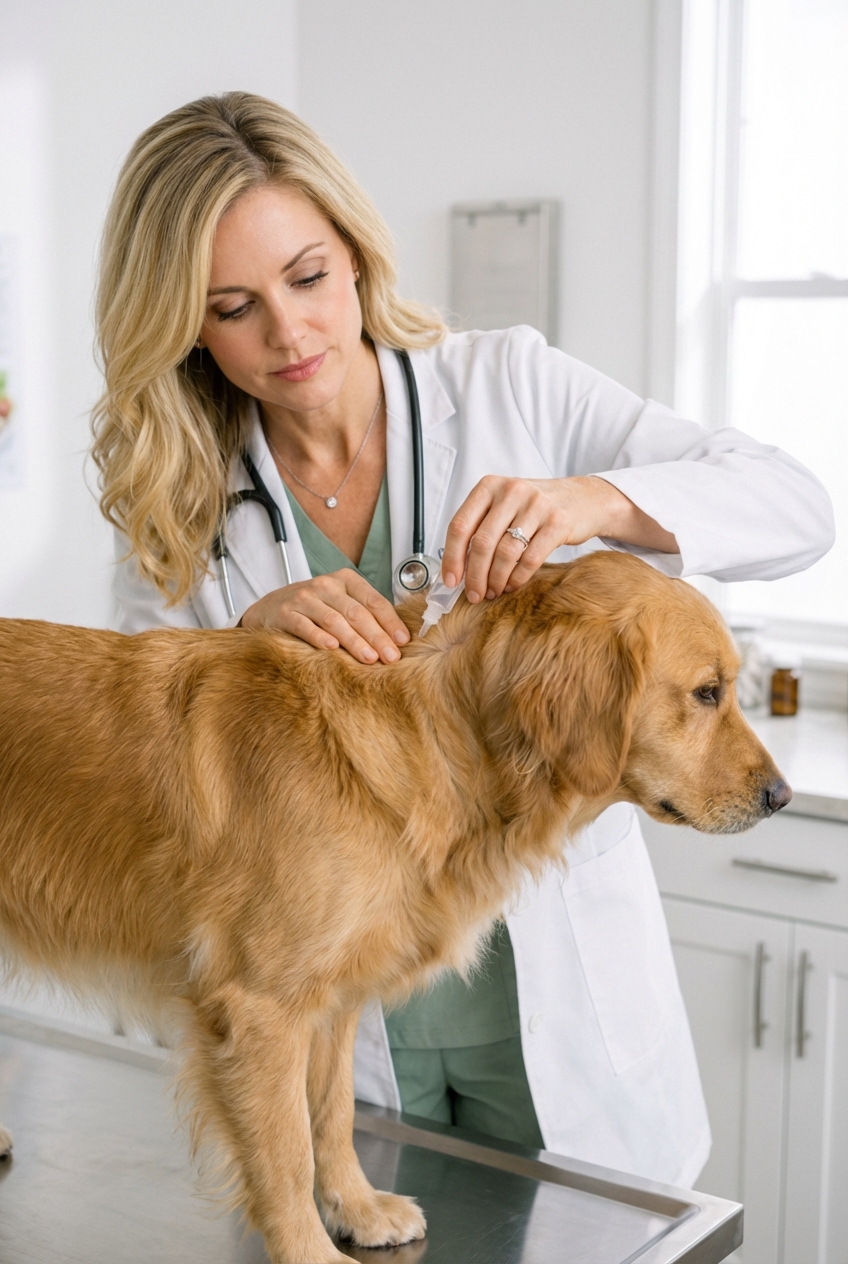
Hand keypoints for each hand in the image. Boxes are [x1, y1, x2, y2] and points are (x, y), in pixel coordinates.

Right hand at [239, 570, 409, 663]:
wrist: (270, 609)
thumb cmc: (315, 610)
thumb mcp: (340, 603)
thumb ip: (364, 615)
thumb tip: (398, 641)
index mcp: (346, 580)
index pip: (373, 600)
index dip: (390, 622)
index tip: (403, 642)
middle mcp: (325, 585)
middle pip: (357, 612)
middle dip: (377, 636)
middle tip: (391, 657)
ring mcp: (304, 598)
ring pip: (334, 620)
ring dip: (354, 641)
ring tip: (369, 659)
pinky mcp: (285, 613)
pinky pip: (305, 626)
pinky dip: (320, 638)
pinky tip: (333, 650)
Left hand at [441, 475, 676, 601]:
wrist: (583, 498)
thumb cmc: (536, 507)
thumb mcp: (505, 505)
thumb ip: (481, 527)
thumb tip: (457, 568)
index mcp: (489, 486)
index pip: (460, 525)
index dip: (452, 557)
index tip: (450, 580)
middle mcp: (511, 491)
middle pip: (482, 543)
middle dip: (475, 576)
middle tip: (474, 594)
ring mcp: (536, 505)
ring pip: (505, 553)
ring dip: (496, 579)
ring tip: (494, 591)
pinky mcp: (557, 522)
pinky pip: (530, 559)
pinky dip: (518, 578)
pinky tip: (513, 584)